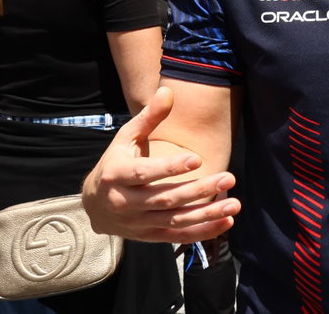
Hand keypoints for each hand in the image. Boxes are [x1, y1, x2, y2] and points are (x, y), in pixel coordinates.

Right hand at [81, 86, 239, 242]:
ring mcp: (138, 223)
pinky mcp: (149, 236)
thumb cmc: (115, 163)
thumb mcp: (126, 138)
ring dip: (207, 214)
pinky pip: (178, 237)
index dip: (170, 168)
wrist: (94, 205)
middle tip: (229, 178)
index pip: (145, 173)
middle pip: (166, 199)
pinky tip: (226, 222)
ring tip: (234, 204)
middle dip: (199, 190)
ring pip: (175, 221)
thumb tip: (168, 90)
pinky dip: (202, 232)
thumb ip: (149, 117)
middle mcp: (125, 203)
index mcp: (117, 175)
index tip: (197, 159)